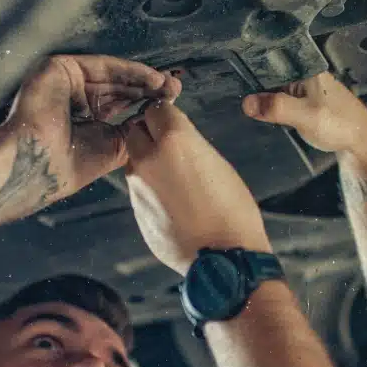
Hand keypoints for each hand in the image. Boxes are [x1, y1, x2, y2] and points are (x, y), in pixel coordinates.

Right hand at [2, 55, 180, 199]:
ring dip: (144, 79)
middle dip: (149, 88)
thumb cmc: (68, 166)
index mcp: (84, 119)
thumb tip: (156, 119)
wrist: (39, 164)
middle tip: (175, 89)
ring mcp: (67, 82)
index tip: (171, 102)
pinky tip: (152, 79)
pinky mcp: (60, 68)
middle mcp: (75, 98)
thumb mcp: (113, 148)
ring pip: (113, 75)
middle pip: (119, 86)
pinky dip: (129, 71)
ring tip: (168, 85)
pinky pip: (102, 65)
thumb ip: (133, 131)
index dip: (146, 102)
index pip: (120, 104)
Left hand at [124, 101, 271, 275]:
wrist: (224, 257)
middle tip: (171, 147)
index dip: (165, 115)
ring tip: (176, 180)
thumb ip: (190, 145)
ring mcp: (138, 186)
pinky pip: (139, 189)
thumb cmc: (232, 211)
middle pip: (135, 132)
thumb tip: (177, 141)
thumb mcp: (218, 163)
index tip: (173, 122)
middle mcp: (149, 158)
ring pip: (134, 161)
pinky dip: (150, 190)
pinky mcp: (136, 210)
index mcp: (174, 140)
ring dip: (148, 163)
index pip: (155, 109)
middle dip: (149, 135)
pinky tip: (173, 202)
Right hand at [241, 72, 366, 155]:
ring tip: (256, 110)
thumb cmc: (341, 124)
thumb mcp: (304, 115)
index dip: (254, 72)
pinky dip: (277, 109)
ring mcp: (308, 89)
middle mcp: (307, 75)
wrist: (362, 143)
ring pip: (278, 90)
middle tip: (247, 103)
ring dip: (267, 100)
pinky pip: (285, 101)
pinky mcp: (309, 103)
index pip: (273, 63)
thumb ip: (276, 107)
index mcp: (307, 68)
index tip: (239, 87)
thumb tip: (247, 103)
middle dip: (258, 89)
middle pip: (273, 76)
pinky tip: (272, 117)